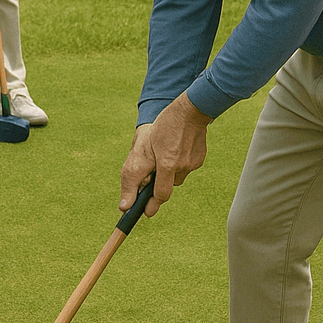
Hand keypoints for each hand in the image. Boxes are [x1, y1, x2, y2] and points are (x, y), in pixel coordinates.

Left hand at [118, 93, 210, 218]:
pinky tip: (176, 146)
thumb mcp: (142, 148)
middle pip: (167, 185)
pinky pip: (185, 167)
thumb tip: (124, 206)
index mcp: (167, 165)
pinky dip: (179, 161)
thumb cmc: (164, 126)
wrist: (190, 110)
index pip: (161, 196)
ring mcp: (192, 164)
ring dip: (168, 169)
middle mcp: (182, 168)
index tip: (146, 212)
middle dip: (159, 180)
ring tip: (165, 149)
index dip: (152, 205)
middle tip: (153, 164)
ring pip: (176, 176)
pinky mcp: (199, 159)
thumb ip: (133, 179)